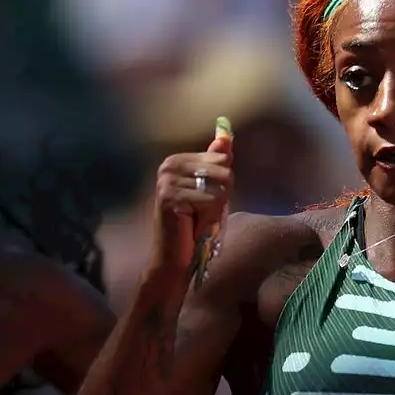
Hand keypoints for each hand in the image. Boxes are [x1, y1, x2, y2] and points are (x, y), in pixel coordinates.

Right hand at [148, 134, 233, 278]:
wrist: (174, 256)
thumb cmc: (194, 224)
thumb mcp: (210, 190)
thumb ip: (216, 164)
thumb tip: (226, 137)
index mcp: (178, 160)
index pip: (223, 158)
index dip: (223, 184)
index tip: (204, 198)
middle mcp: (169, 165)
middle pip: (224, 171)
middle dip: (221, 197)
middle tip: (201, 212)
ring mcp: (168, 181)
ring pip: (220, 189)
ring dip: (215, 210)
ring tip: (197, 219)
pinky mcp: (170, 198)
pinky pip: (211, 202)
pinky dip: (209, 218)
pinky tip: (193, 225)